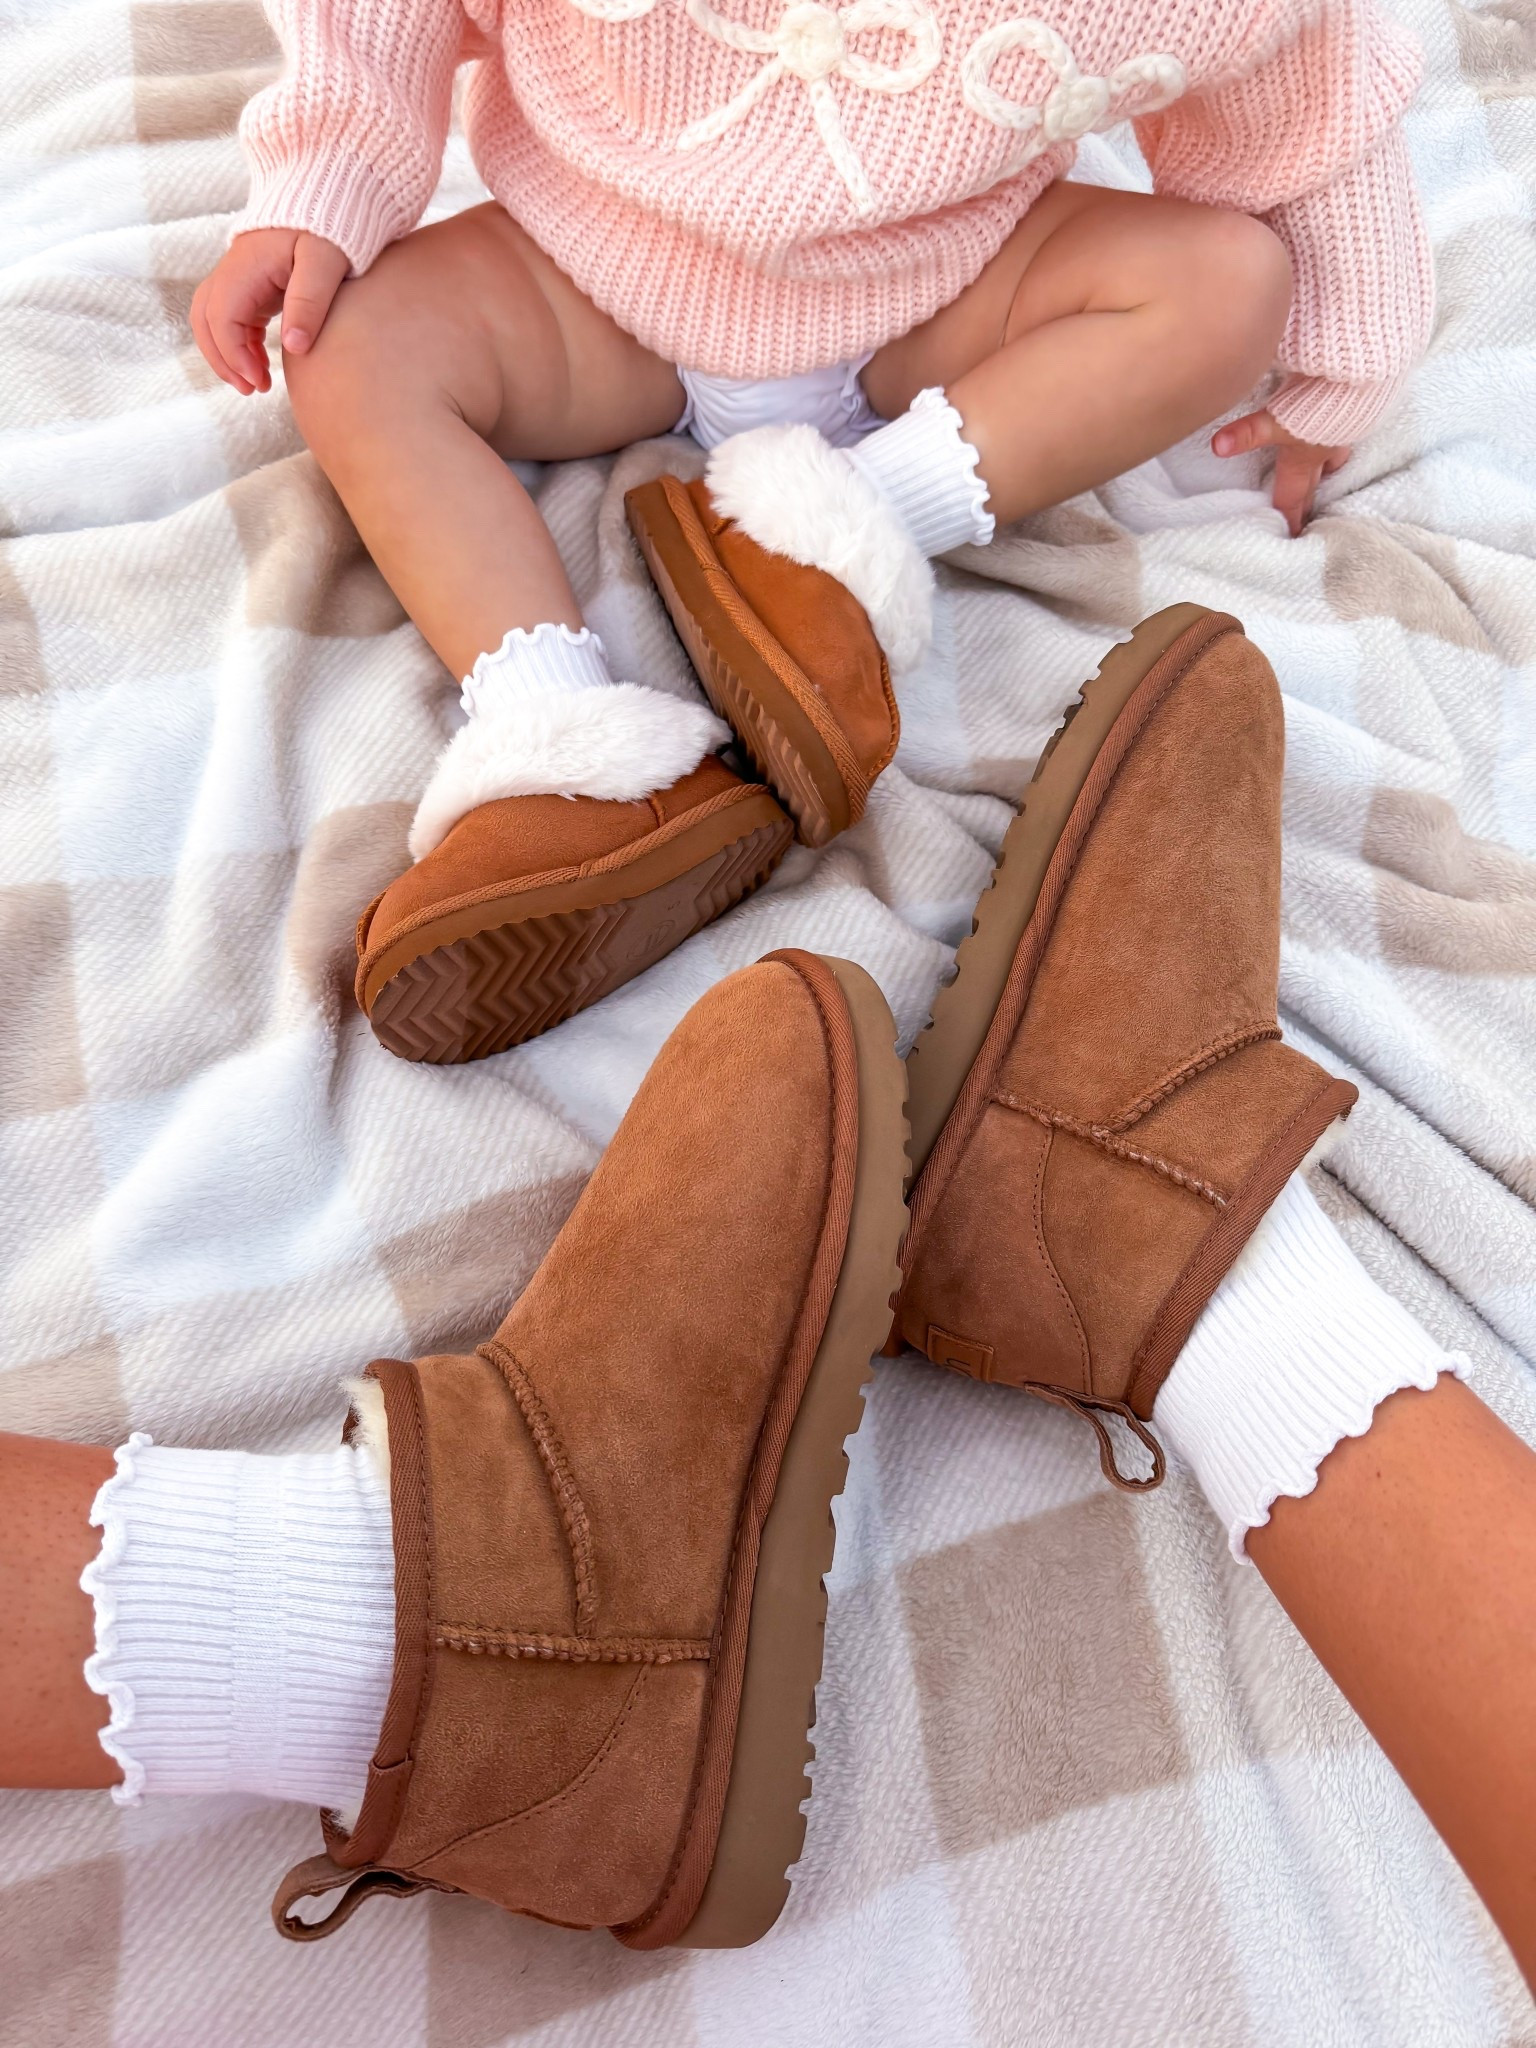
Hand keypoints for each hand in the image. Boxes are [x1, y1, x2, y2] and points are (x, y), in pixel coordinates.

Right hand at [190, 229, 350, 395]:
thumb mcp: (325, 261)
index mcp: (246, 266)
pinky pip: (232, 319)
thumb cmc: (331, 226)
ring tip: (258, 383)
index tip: (259, 382)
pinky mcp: (252, 284)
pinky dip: (241, 345)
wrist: (329, 195)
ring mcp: (240, 277)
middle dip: (222, 359)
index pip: (221, 317)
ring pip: (213, 321)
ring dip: (228, 355)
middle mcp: (234, 270)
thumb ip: (309, 300)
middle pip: (205, 320)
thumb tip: (295, 346)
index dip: (233, 355)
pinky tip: (262, 365)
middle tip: (252, 389)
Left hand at [1212, 411, 1349, 537]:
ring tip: (1323, 478)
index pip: (1292, 497)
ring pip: (1334, 460)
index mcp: (1304, 460)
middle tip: (1305, 519)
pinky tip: (1336, 434)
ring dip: (1326, 472)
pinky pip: (1345, 436)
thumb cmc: (1319, 402)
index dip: (1290, 518)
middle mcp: (1325, 451)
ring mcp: (1343, 434)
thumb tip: (1218, 447)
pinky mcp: (1355, 414)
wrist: (1359, 373)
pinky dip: (1338, 442)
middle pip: (1314, 483)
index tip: (1291, 537)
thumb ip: (1247, 433)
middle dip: (1308, 502)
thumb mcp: (1278, 419)